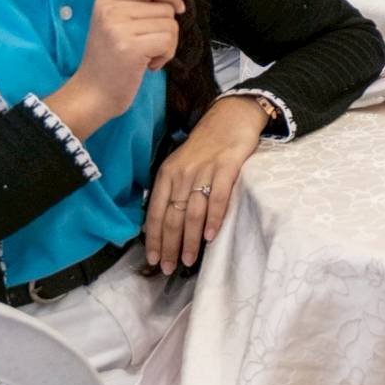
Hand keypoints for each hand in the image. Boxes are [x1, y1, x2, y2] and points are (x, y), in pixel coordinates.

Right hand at [44, 0, 183, 139]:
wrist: (92, 94)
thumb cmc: (111, 62)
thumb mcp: (117, 26)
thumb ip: (139, 9)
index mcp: (106, 0)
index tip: (179, 8)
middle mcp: (111, 10)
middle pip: (165, 7)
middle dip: (167, 29)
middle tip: (148, 48)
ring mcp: (119, 27)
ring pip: (170, 25)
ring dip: (167, 45)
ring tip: (146, 57)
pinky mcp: (131, 47)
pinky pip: (168, 42)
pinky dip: (166, 56)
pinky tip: (148, 66)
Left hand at [143, 95, 267, 268]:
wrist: (230, 117)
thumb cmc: (206, 145)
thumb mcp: (180, 163)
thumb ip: (172, 188)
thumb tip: (162, 222)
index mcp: (167, 174)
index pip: (155, 211)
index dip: (153, 238)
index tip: (153, 259)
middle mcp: (182, 173)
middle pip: (172, 216)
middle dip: (169, 246)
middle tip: (169, 268)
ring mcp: (204, 171)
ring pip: (192, 212)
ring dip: (189, 240)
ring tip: (189, 260)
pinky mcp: (227, 168)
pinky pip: (218, 198)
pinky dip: (214, 219)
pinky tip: (212, 236)